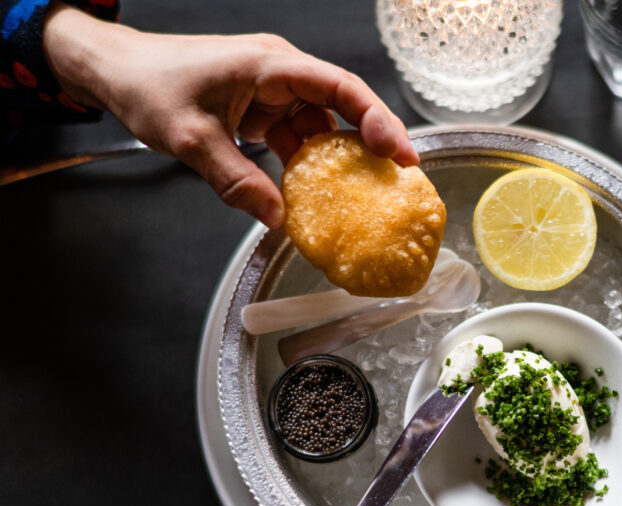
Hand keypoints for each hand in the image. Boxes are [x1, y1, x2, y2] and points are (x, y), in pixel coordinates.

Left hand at [43, 5, 418, 226]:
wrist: (117, 72)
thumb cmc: (149, 85)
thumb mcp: (191, 139)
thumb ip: (235, 180)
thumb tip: (275, 219)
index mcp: (270, 65)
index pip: (339, 87)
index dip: (376, 118)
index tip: (399, 153)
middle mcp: (281, 74)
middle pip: (343, 105)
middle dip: (373, 141)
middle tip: (401, 177)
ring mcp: (275, 92)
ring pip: (324, 125)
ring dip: (340, 159)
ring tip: (366, 193)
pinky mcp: (265, 110)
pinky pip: (300, 138)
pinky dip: (310, 166)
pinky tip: (319, 194)